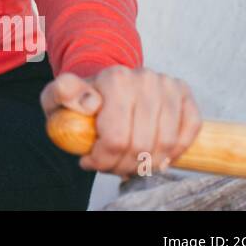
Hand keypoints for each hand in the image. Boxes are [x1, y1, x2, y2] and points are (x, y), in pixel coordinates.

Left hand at [40, 65, 202, 178]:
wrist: (106, 85)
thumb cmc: (81, 99)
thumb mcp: (57, 97)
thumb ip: (61, 95)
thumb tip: (90, 103)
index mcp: (114, 78)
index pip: (116, 139)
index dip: (104, 160)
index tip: (90, 162)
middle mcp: (145, 78)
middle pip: (141, 145)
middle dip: (123, 166)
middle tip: (110, 167)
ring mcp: (168, 85)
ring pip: (166, 144)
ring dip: (147, 164)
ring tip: (129, 163)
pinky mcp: (185, 94)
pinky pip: (188, 133)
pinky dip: (173, 152)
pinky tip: (155, 156)